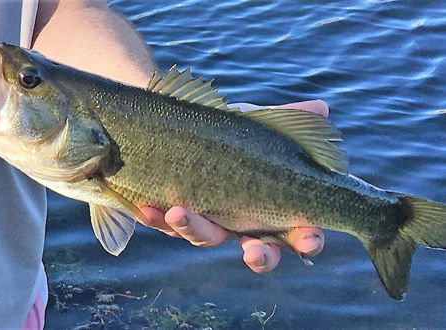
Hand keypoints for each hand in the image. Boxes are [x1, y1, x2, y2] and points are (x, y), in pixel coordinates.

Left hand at [140, 100, 327, 272]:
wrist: (181, 122)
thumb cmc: (230, 129)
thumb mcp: (258, 123)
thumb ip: (290, 121)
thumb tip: (322, 108)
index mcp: (271, 205)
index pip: (297, 231)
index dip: (306, 239)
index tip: (308, 238)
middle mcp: (242, 221)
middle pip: (258, 251)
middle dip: (259, 256)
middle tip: (254, 253)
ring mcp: (208, 222)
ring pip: (207, 238)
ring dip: (195, 230)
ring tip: (181, 212)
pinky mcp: (174, 217)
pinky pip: (166, 225)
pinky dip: (157, 219)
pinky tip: (148, 209)